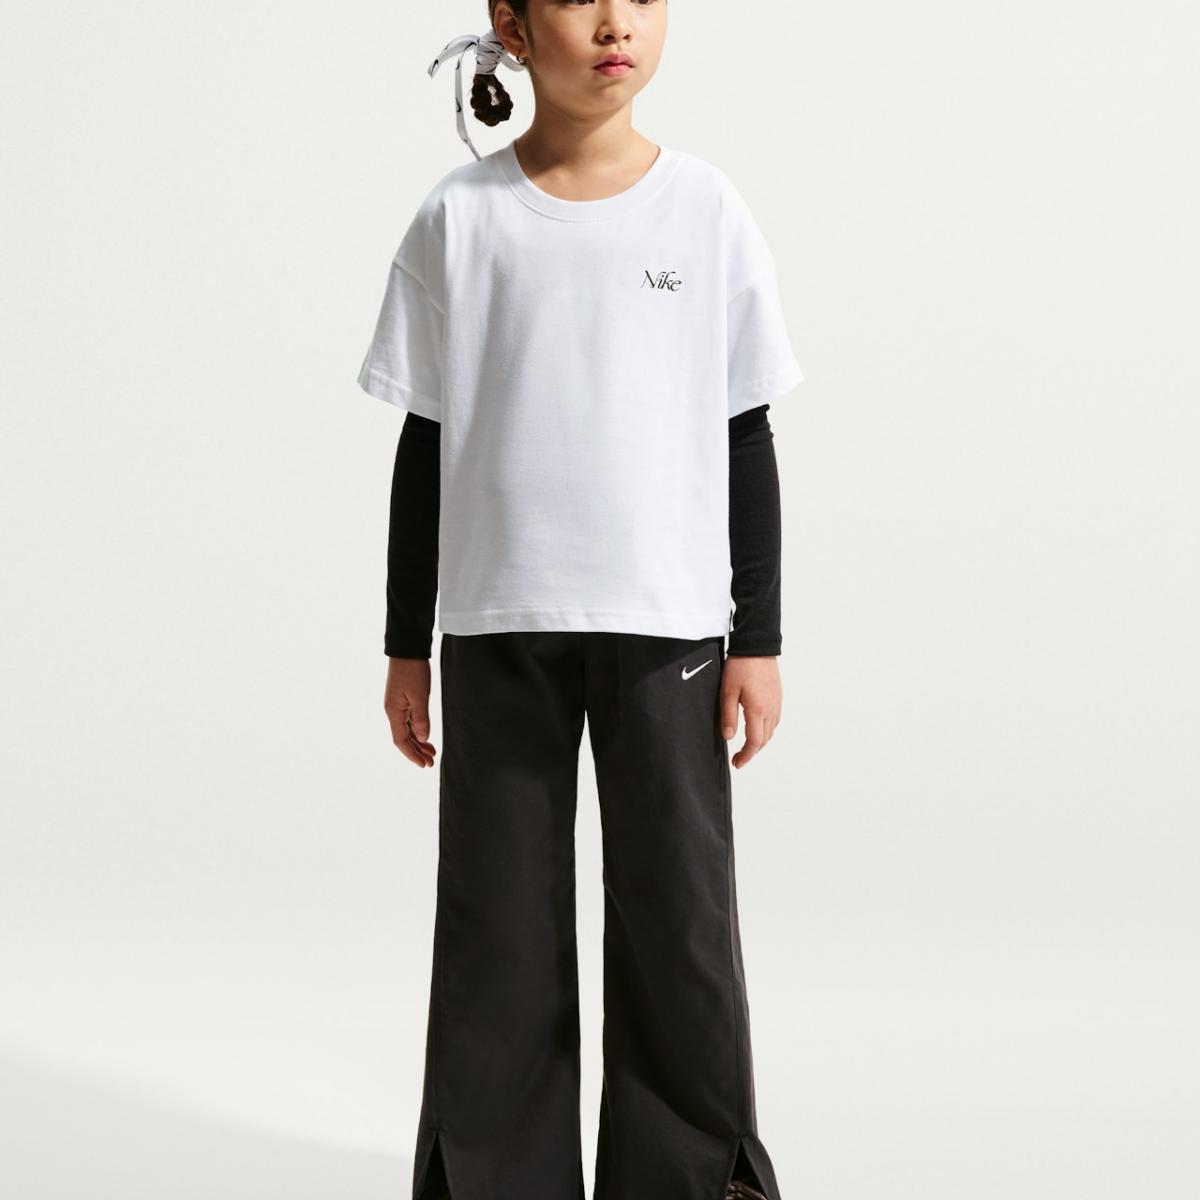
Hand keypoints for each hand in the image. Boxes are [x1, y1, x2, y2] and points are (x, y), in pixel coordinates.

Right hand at [384, 656, 436, 767]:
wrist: (407, 649)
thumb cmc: (413, 670)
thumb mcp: (420, 696)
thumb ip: (421, 719)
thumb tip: (422, 739)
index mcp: (394, 712)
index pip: (401, 741)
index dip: (412, 755)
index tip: (423, 765)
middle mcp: (393, 711)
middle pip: (403, 738)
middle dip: (417, 751)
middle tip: (431, 762)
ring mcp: (397, 705)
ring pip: (406, 730)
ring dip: (418, 742)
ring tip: (431, 752)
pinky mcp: (402, 699)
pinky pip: (408, 721)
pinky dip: (417, 730)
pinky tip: (425, 735)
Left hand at [719, 654, 781, 768]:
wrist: (757, 645)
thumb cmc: (740, 666)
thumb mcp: (727, 691)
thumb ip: (728, 716)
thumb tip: (729, 738)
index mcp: (758, 710)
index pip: (755, 742)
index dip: (746, 756)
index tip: (737, 763)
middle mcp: (771, 709)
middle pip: (765, 740)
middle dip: (752, 751)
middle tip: (739, 757)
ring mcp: (777, 702)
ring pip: (771, 731)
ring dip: (760, 741)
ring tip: (747, 745)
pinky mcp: (778, 696)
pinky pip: (774, 719)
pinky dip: (766, 729)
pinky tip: (757, 726)